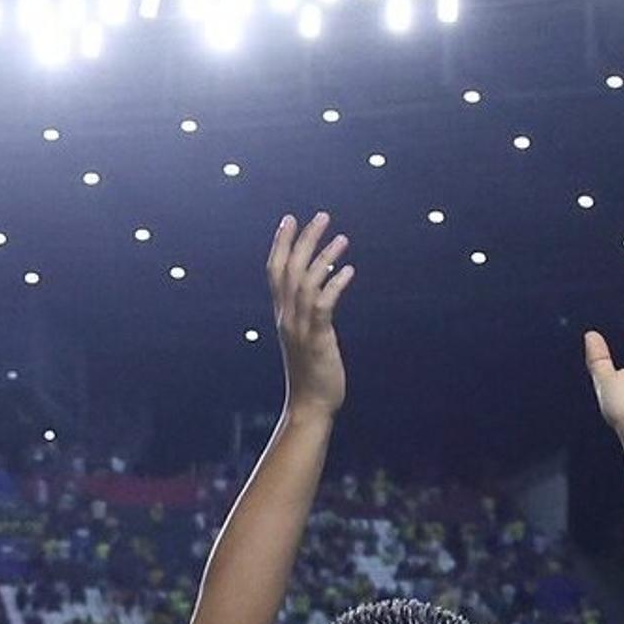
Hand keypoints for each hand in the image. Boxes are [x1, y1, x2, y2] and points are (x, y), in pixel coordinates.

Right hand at [267, 212, 353, 417]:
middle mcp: (287, 317)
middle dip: (305, 239)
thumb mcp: (306, 339)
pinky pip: (323, 305)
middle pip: (289, 268)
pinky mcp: (317, 339)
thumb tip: (320, 292)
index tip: (289, 219)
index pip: (275, 271)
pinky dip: (334, 285)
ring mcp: (300, 328)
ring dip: (324, 257)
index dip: (281, 243)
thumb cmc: (312, 375)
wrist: (310, 407)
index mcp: (282, 315)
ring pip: (306, 282)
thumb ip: (308, 315)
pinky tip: (349, 271)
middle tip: (322, 216)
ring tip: (343, 238)